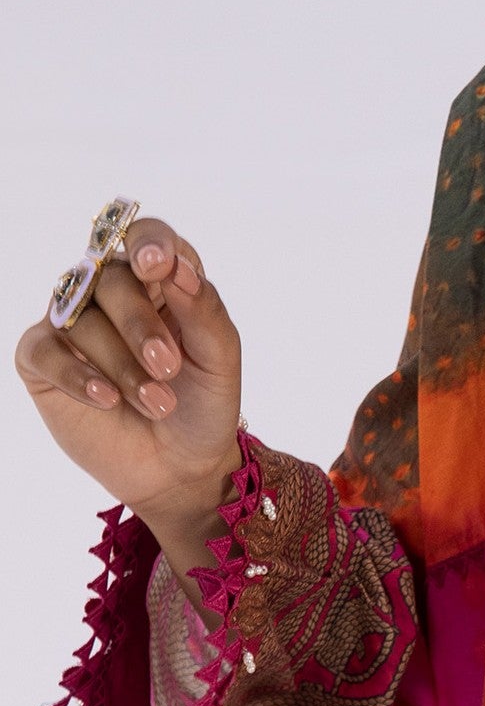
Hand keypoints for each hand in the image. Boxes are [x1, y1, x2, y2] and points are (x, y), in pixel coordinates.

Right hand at [16, 219, 242, 575]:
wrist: (182, 468)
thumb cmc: (203, 406)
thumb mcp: (219, 360)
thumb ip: (204, 309)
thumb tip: (176, 266)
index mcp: (158, 282)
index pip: (146, 238)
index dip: (150, 243)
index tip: (157, 265)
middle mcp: (110, 294)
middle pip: (112, 280)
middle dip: (142, 326)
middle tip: (168, 367)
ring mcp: (72, 324)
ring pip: (82, 321)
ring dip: (123, 366)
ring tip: (158, 404)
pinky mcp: (43, 360)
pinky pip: (46, 352)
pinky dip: (78, 376)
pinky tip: (107, 399)